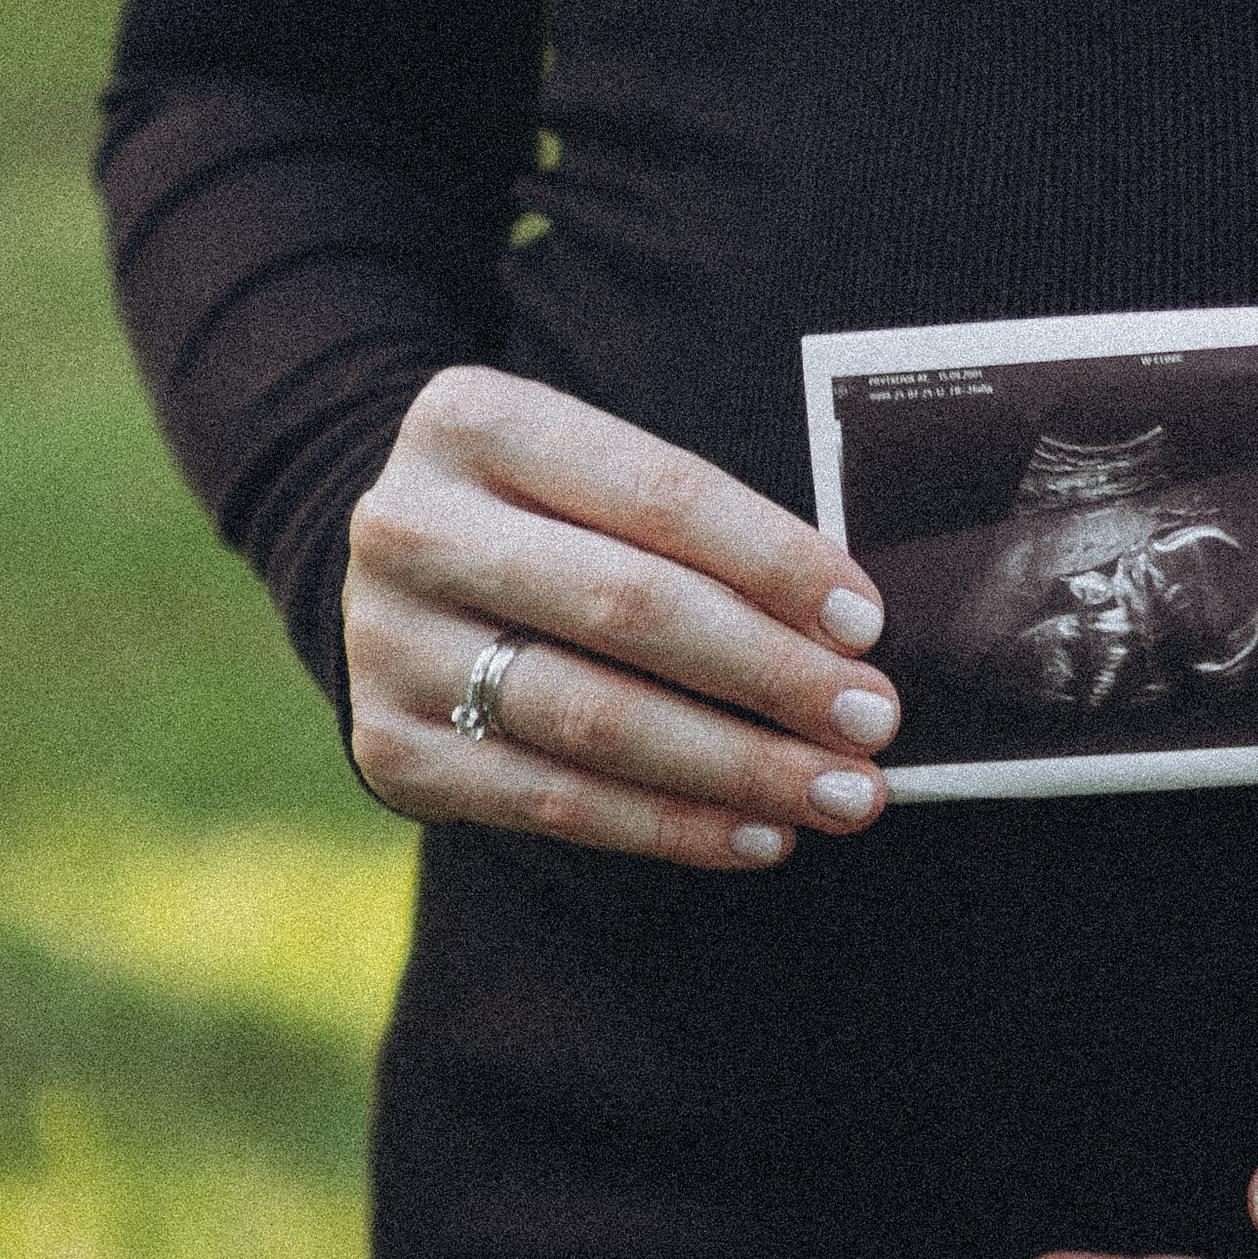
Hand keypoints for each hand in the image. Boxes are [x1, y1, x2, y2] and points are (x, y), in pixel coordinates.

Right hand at [343, 365, 897, 865]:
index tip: (866, 624)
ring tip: (838, 792)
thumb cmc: (551, 519)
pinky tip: (759, 836)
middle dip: (771, 674)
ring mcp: (387, 640)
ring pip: (595, 720)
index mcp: (476, 421)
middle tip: (870, 720)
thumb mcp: (598, 476)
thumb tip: (846, 637)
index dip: (774, 564)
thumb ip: (700, 532)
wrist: (401, 573)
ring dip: (738, 767)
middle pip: (628, 609)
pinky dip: (671, 827)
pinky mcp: (389, 745)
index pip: (659, 496)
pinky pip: (553, 802)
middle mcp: (412, 526)